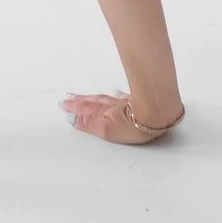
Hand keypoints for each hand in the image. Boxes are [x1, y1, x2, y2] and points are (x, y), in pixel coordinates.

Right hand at [61, 88, 183, 144]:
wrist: (157, 111)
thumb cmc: (133, 124)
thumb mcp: (107, 130)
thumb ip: (89, 124)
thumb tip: (72, 120)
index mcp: (104, 115)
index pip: (86, 111)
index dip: (75, 109)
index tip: (64, 105)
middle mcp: (111, 107)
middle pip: (92, 103)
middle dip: (80, 102)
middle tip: (68, 99)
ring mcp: (122, 103)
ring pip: (103, 99)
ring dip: (92, 98)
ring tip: (82, 96)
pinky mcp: (134, 101)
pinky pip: (118, 97)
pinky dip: (113, 96)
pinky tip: (114, 93)